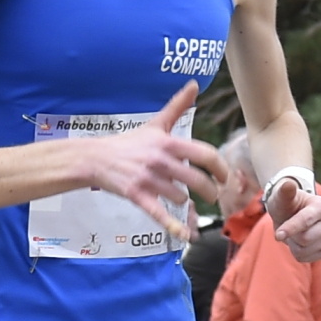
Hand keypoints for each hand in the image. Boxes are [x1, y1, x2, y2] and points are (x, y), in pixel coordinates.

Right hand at [73, 83, 228, 215]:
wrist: (95, 158)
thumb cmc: (128, 143)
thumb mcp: (155, 123)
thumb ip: (177, 106)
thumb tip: (194, 85)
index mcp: (169, 143)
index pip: (205, 155)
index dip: (221, 168)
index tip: (225, 176)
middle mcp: (161, 160)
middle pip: (198, 180)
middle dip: (210, 192)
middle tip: (212, 195)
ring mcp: (149, 179)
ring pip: (180, 197)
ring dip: (185, 202)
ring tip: (182, 199)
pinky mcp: (137, 195)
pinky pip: (159, 214)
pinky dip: (174, 226)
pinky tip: (186, 235)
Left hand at [265, 174, 320, 263]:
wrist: (291, 215)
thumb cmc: (286, 204)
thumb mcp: (281, 197)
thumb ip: (285, 192)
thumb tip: (288, 183)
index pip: (306, 221)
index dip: (290, 229)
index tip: (278, 235)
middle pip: (305, 239)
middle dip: (291, 235)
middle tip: (288, 226)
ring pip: (305, 250)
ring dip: (293, 244)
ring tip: (294, 233)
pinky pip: (306, 258)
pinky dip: (297, 252)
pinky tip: (299, 242)